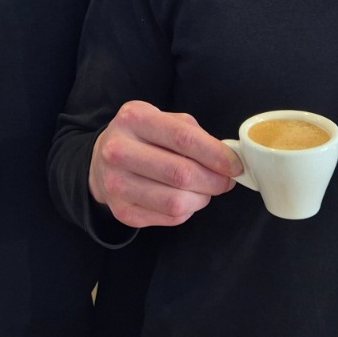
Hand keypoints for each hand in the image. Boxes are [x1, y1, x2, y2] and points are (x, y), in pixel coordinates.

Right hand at [88, 100, 239, 227]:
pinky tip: (184, 198)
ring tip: (204, 189)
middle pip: (182, 174)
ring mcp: (117, 184)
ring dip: (202, 198)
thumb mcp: (163, 120)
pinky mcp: (122, 211)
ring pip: (177, 202)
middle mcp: (119, 151)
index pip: (184, 139)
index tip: (235, 165)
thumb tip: (228, 160)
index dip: (216, 155)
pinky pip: (170, 218)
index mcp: (134, 119)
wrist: (101, 161)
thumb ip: (194, 134)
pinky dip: (187, 210)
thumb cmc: (142, 138)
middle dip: (214, 181)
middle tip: (225, 181)